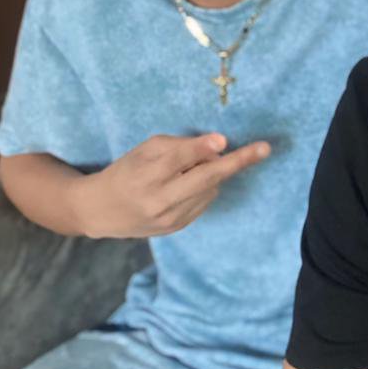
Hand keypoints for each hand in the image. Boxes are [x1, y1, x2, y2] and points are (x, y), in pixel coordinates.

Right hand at [74, 133, 269, 238]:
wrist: (102, 211)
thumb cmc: (126, 171)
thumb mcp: (144, 151)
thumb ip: (179, 147)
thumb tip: (218, 147)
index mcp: (145, 176)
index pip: (178, 159)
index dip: (201, 149)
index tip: (224, 140)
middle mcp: (159, 201)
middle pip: (205, 179)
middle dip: (237, 163)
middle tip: (265, 149)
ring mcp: (170, 218)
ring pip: (209, 189)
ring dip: (212, 173)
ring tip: (191, 168)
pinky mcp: (177, 227)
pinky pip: (204, 201)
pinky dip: (204, 188)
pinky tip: (188, 184)